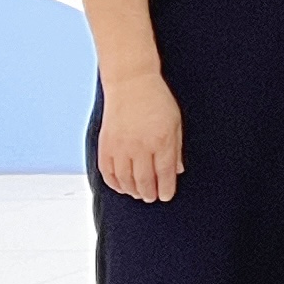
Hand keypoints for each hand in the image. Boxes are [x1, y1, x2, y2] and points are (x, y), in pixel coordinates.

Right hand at [95, 76, 182, 203]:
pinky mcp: (105, 145)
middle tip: (152, 198)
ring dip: (132, 190)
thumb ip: (176, 148)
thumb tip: (177, 171)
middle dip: (149, 193)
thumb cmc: (157, 101)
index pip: (164, 173)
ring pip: (125, 179)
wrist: (130, 84)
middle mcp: (139, 147)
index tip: (166, 196)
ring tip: (139, 194)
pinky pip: (107, 171)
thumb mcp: (175, 123)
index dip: (166, 188)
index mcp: (161, 141)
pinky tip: (121, 186)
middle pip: (144, 180)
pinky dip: (114, 183)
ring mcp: (120, 147)